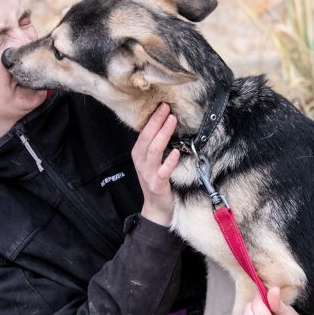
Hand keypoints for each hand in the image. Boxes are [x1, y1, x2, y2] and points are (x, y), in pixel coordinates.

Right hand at [133, 103, 179, 225]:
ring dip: (163, 134)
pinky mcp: (157, 184)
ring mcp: (148, 173)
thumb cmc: (157, 182)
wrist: (157, 209)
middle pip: (147, 138)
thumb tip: (166, 125)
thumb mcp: (152, 162)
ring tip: (172, 121)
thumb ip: (155, 146)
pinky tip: (175, 152)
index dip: (152, 119)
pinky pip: (163, 171)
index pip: (144, 133)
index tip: (162, 105)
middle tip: (166, 108)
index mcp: (139, 154)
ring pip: (154, 151)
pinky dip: (169, 161)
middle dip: (156, 122)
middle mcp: (141, 162)